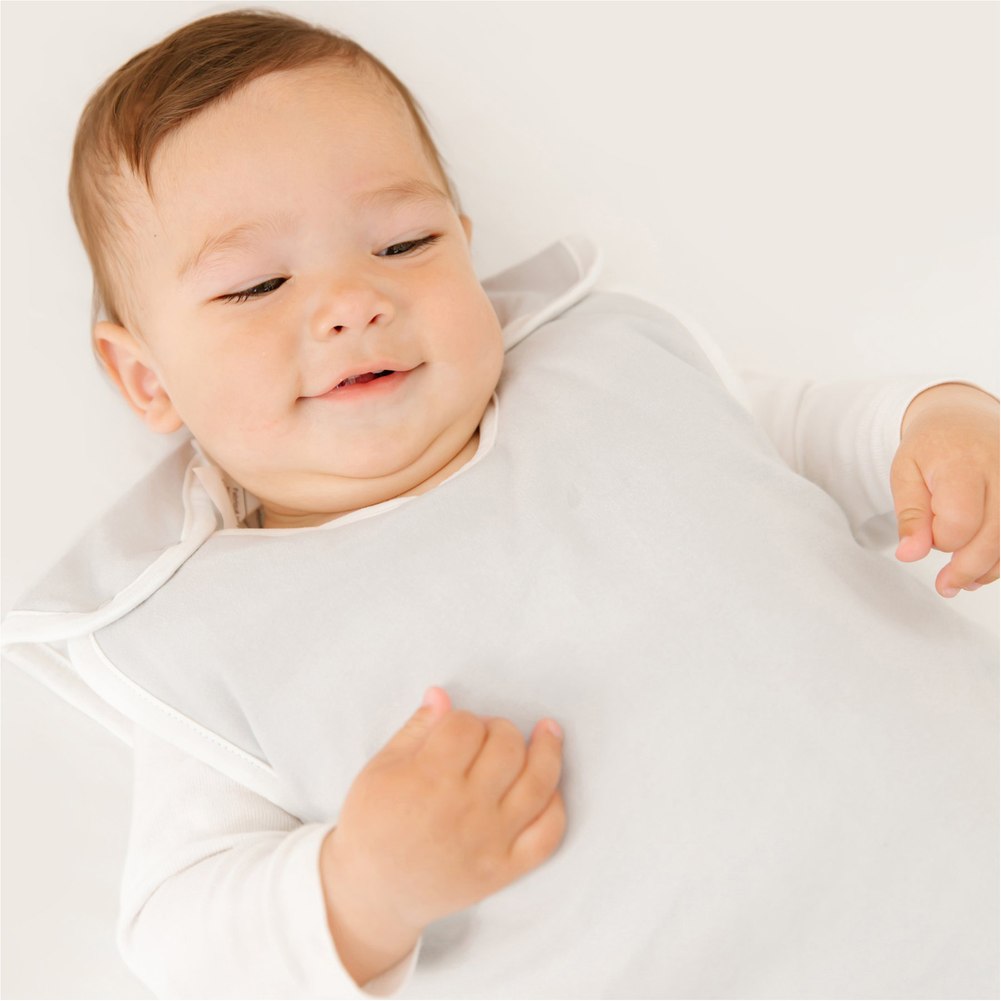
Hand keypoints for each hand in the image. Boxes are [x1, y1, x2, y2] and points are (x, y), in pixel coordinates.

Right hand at [323, 687, 565, 936]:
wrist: (375, 893)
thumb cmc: (373, 825)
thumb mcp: (379, 770)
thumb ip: (415, 729)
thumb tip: (442, 695)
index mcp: (428, 781)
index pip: (466, 726)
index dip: (463, 718)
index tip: (456, 728)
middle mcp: (465, 810)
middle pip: (506, 746)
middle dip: (500, 729)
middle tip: (488, 736)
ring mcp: (490, 842)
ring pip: (537, 783)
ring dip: (548, 751)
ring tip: (548, 733)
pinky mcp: (505, 869)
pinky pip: (548, 834)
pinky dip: (556, 806)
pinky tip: (549, 786)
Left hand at [891, 383, 998, 596]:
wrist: (963, 420)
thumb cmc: (931, 448)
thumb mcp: (905, 473)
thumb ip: (910, 515)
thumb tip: (909, 555)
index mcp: (964, 465)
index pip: (959, 522)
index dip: (940, 539)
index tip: (925, 536)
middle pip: (992, 537)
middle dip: (967, 568)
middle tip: (946, 586)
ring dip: (989, 568)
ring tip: (962, 582)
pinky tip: (983, 567)